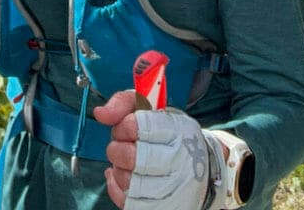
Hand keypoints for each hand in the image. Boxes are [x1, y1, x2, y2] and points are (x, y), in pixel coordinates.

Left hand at [93, 91, 210, 209]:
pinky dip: (118, 189)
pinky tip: (124, 178)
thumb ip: (123, 103)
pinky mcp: (164, 206)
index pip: (136, 126)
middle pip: (130, 157)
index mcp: (176, 130)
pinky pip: (128, 202)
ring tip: (127, 164)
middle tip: (122, 146)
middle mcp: (178, 160)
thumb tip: (101, 114)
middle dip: (117, 150)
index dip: (122, 126)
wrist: (201, 168)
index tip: (126, 127)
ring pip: (127, 182)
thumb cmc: (169, 135)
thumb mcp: (151, 108)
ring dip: (119, 170)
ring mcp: (172, 187)